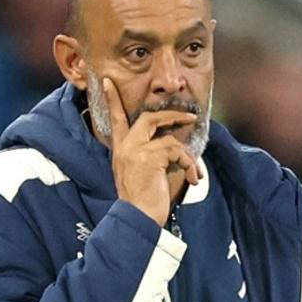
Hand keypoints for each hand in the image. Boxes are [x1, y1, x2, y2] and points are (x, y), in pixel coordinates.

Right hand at [103, 77, 201, 226]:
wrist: (137, 220)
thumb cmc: (143, 202)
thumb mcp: (140, 174)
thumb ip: (148, 156)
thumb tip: (171, 146)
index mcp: (121, 150)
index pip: (115, 119)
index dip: (112, 100)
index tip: (107, 82)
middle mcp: (125, 148)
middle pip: (147, 118)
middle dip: (171, 115)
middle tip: (190, 117)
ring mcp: (136, 151)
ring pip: (168, 137)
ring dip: (187, 153)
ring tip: (194, 170)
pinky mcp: (149, 157)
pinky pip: (176, 150)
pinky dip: (189, 164)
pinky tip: (193, 179)